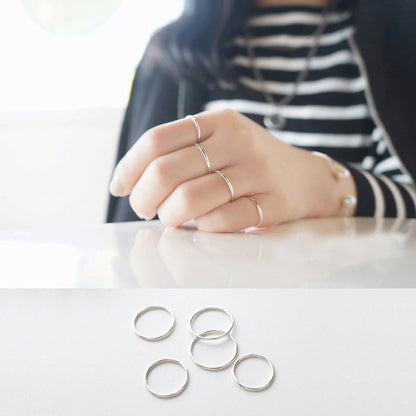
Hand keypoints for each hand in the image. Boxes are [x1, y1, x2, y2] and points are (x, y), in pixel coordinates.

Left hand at [110, 109, 355, 231]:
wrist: (307, 178)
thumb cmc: (250, 162)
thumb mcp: (220, 142)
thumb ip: (181, 154)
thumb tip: (129, 183)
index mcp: (217, 121)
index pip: (157, 140)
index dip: (129, 167)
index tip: (120, 188)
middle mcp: (237, 141)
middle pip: (167, 171)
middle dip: (144, 198)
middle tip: (146, 209)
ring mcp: (257, 172)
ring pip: (190, 199)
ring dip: (170, 216)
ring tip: (172, 219)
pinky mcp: (273, 203)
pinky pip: (222, 221)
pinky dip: (203, 228)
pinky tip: (204, 225)